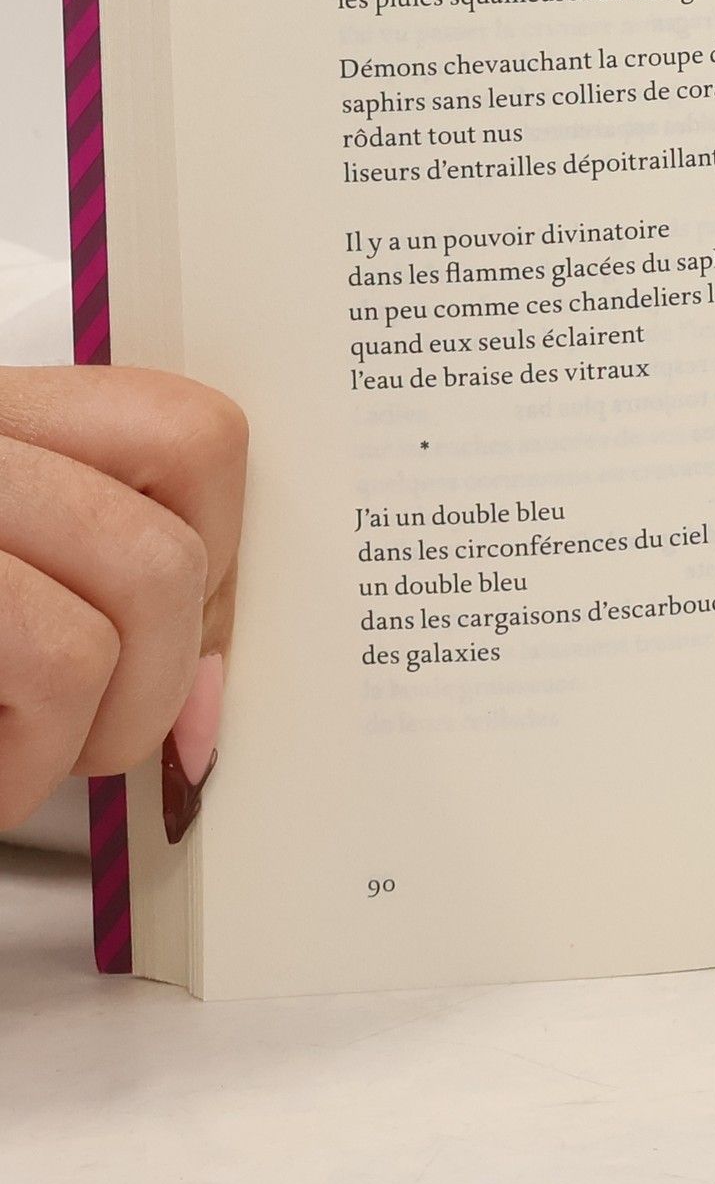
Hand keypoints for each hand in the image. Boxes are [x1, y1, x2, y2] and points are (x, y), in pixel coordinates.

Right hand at [0, 367, 245, 840]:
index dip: (224, 549)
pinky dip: (28, 764)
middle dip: (169, 669)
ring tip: (17, 763)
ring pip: (145, 579)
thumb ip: (105, 596)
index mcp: (3, 419)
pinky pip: (58, 657)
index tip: (199, 648)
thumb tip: (219, 701)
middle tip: (94, 741)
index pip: (187, 427)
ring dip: (99, 726)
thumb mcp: (11, 590)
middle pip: (185, 512)